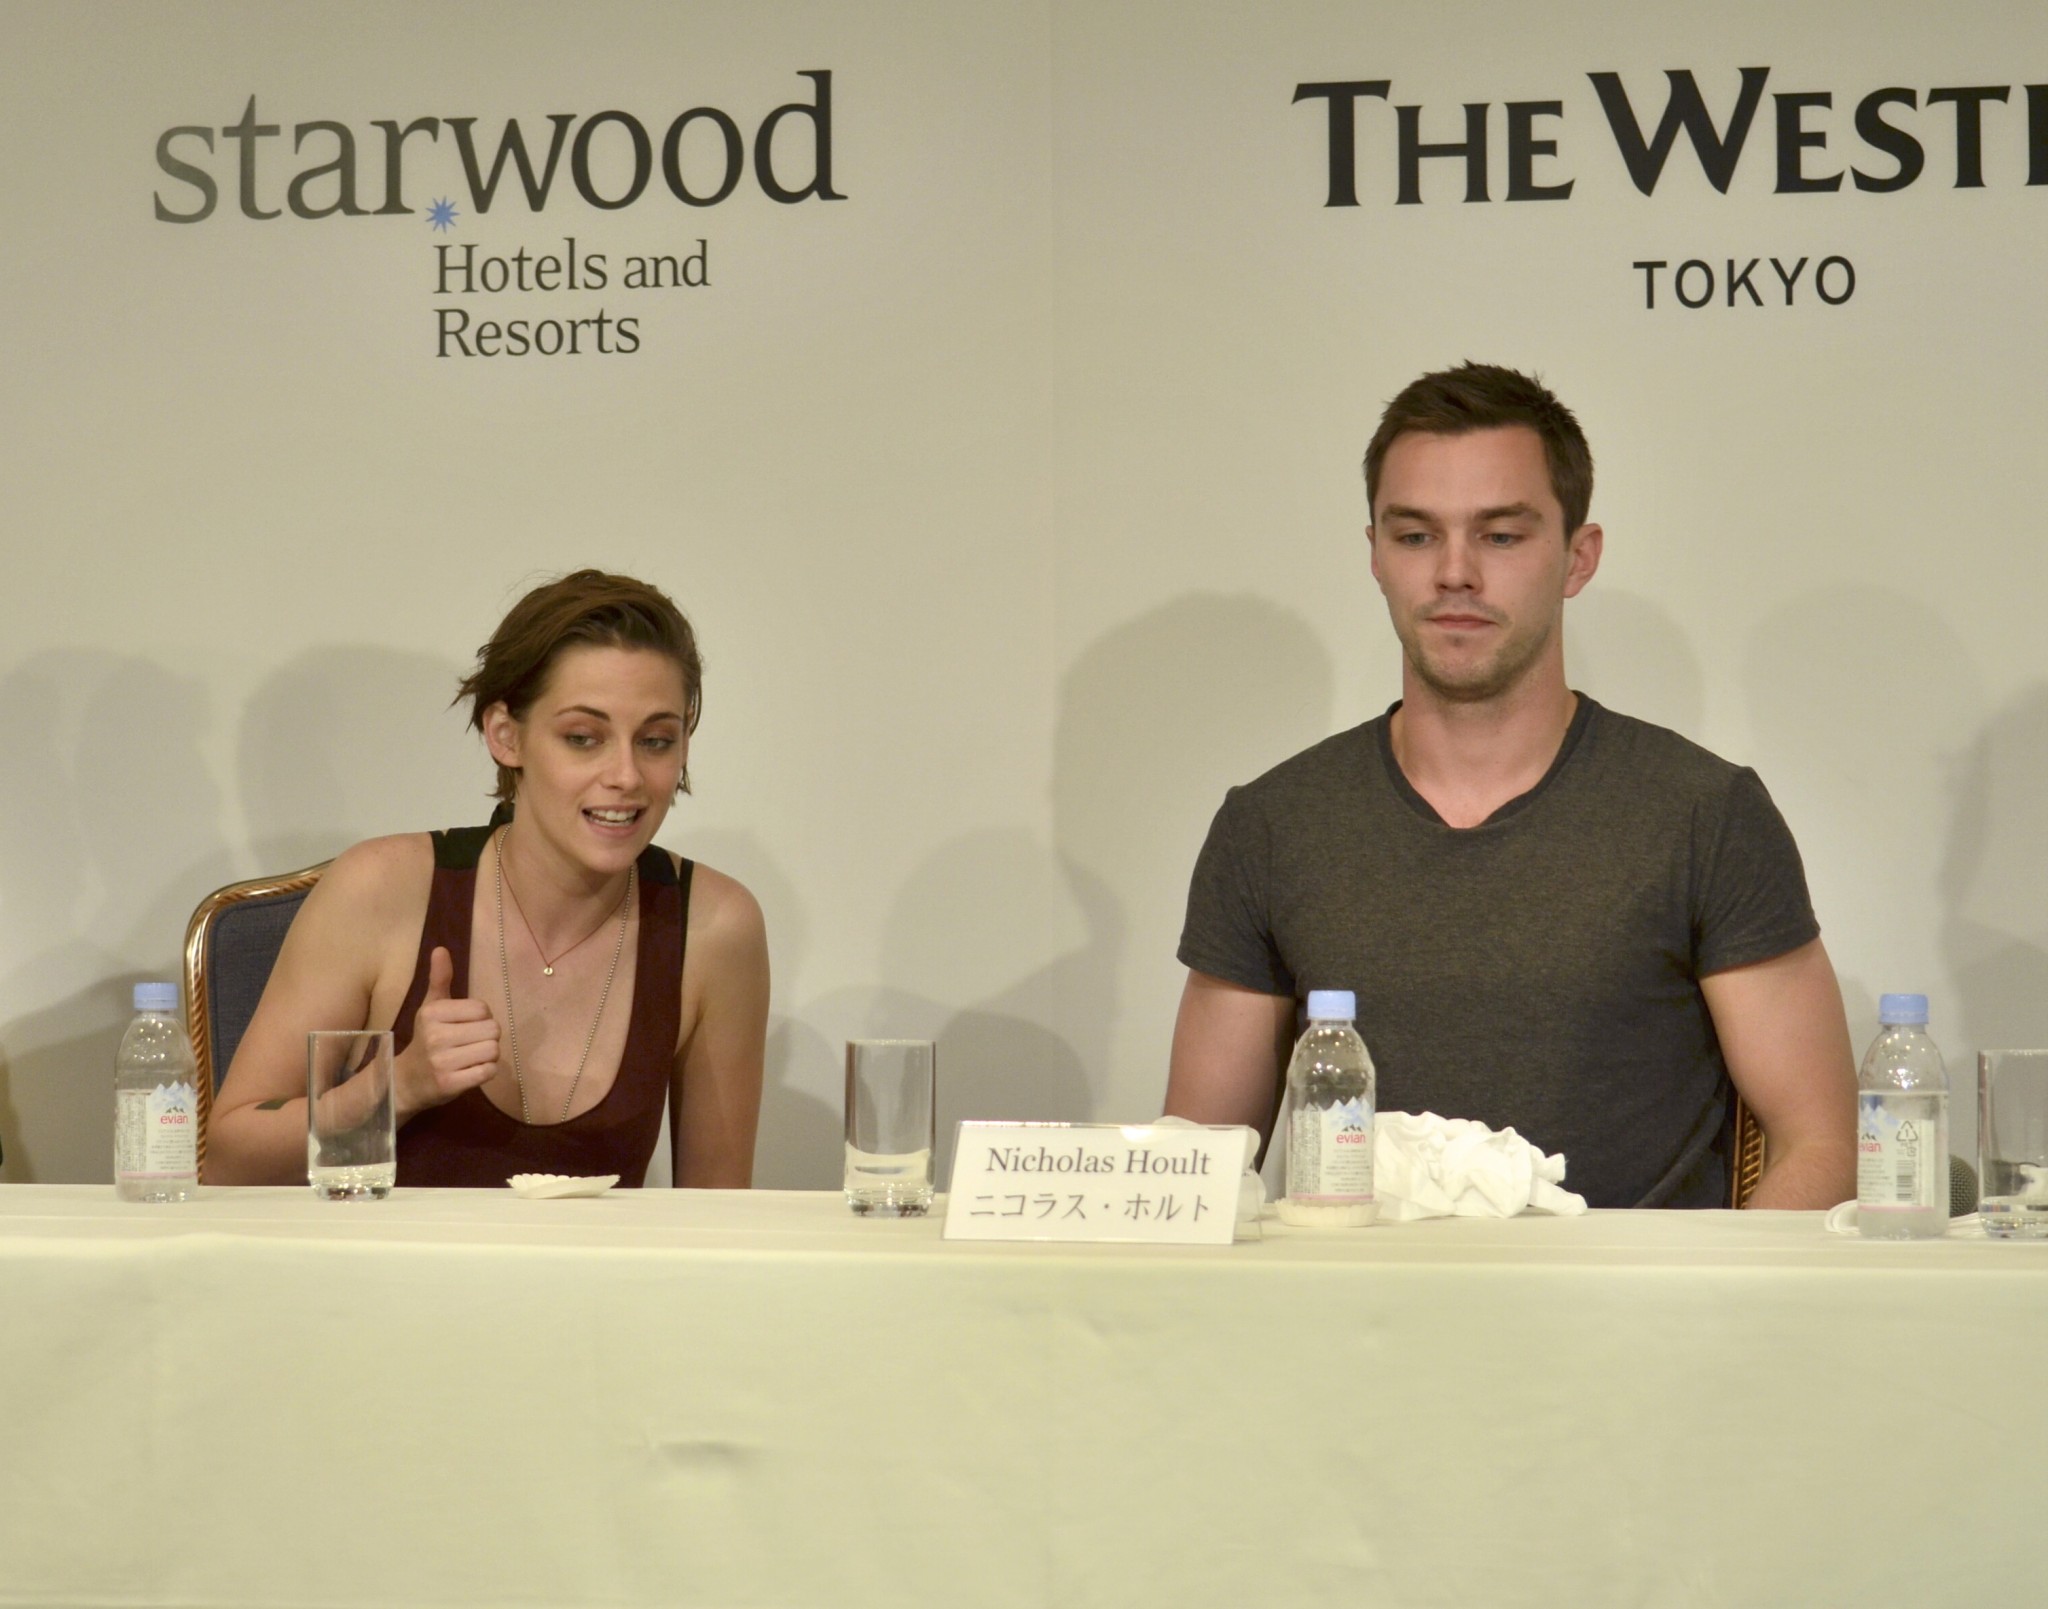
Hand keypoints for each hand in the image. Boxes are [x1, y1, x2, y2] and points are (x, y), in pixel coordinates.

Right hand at [393, 947, 500, 1122]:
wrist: (406, 1081)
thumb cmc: (425, 1039)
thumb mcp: (430, 1007)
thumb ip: (440, 979)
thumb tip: (440, 948)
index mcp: (433, 1013)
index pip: (483, 1009)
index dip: (481, 1018)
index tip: (464, 1026)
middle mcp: (436, 1036)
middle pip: (493, 1030)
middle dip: (487, 1037)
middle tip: (469, 1044)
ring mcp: (442, 1062)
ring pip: (493, 1051)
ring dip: (488, 1055)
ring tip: (470, 1057)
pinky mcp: (450, 1084)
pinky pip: (489, 1072)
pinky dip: (486, 1071)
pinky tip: (470, 1071)